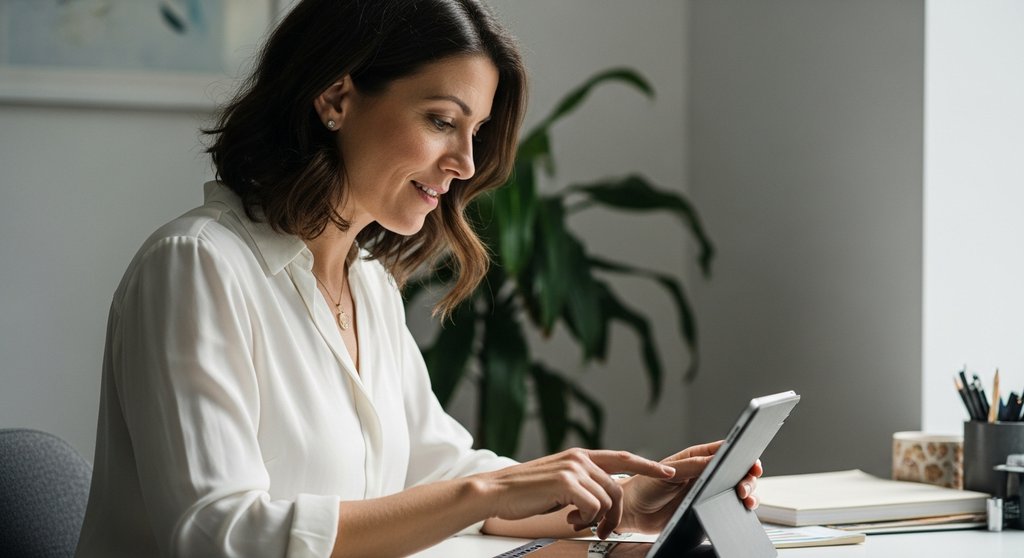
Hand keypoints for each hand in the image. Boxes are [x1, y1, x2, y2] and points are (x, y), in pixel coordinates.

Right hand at [474, 448, 675, 535]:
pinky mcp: (567, 483)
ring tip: (576, 523)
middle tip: (604, 530)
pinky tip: (570, 520)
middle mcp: (580, 458)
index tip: (669, 472)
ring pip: (606, 500)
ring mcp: (574, 469)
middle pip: (617, 488)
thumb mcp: (559, 482)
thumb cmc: (526, 492)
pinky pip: (593, 507)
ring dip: (596, 519)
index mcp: (580, 456)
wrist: (497, 491)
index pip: (622, 457)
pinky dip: (585, 520)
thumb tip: (600, 500)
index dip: (648, 465)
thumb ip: (582, 482)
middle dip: (615, 514)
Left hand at [618, 441, 762, 535]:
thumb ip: (693, 465)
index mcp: (697, 458)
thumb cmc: (646, 485)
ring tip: (745, 498)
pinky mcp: (708, 509)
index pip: (726, 451)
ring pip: (738, 489)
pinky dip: (740, 508)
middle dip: (747, 477)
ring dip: (748, 493)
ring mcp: (709, 492)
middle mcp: (706, 473)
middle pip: (737, 471)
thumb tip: (718, 458)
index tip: (752, 462)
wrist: (634, 512)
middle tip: (744, 487)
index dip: (742, 454)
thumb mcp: (669, 472)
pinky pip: (730, 507)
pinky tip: (741, 510)